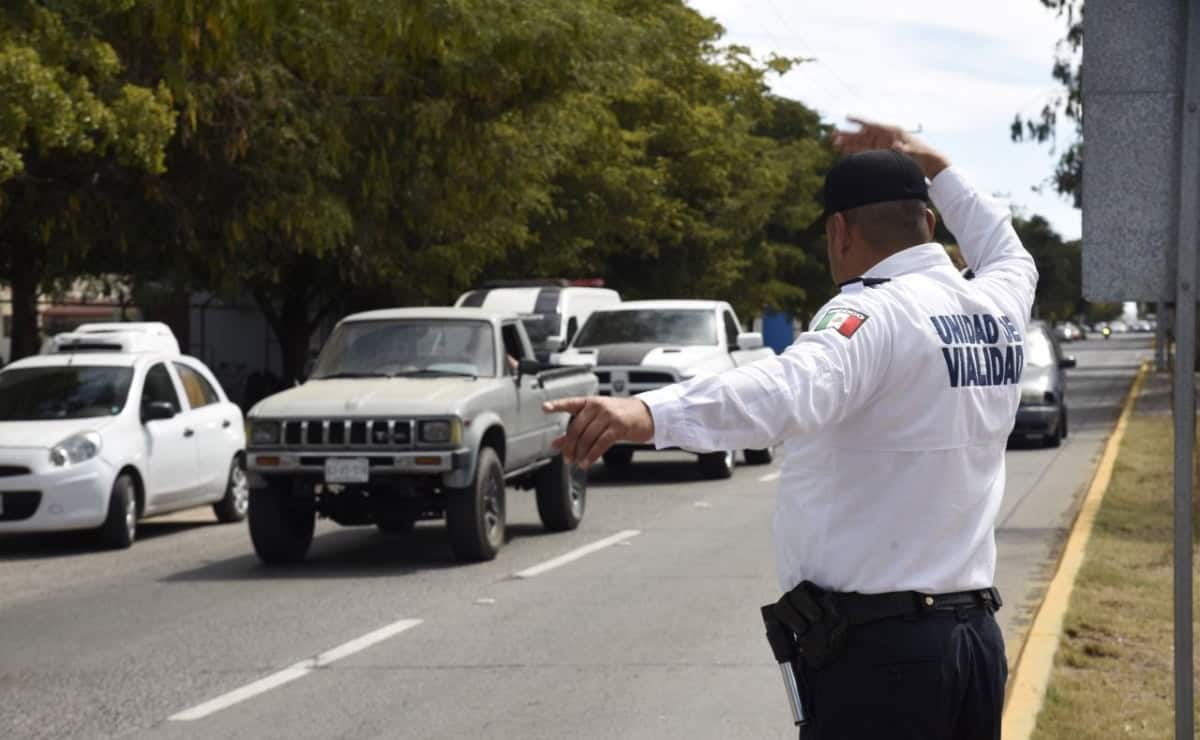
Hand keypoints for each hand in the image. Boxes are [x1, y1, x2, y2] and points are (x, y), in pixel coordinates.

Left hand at [542, 396, 654, 468]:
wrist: (645, 414)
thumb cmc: (620, 416)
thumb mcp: (598, 419)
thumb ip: (577, 430)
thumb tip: (556, 443)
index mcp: (590, 402)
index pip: (570, 403)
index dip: (557, 405)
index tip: (545, 407)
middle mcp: (598, 406)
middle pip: (576, 428)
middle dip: (569, 446)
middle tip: (567, 457)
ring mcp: (609, 416)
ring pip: (588, 437)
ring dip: (580, 453)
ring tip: (577, 462)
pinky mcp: (618, 427)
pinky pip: (600, 443)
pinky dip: (592, 455)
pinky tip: (587, 462)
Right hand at [832, 117, 949, 178]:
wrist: (929, 163)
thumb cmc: (922, 156)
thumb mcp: (913, 152)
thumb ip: (903, 150)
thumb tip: (897, 148)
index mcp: (891, 132)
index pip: (872, 125)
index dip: (859, 121)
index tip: (847, 116)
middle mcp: (884, 137)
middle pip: (862, 134)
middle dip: (847, 134)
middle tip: (833, 135)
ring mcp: (881, 145)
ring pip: (861, 143)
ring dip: (847, 143)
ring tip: (833, 143)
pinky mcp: (880, 154)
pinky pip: (864, 151)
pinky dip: (854, 152)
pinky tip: (844, 152)